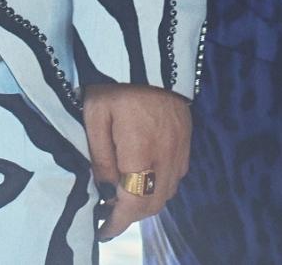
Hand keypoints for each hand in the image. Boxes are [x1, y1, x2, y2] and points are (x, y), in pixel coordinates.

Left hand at [85, 82, 189, 242]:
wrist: (147, 52)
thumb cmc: (115, 83)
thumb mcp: (94, 116)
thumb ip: (99, 156)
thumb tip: (104, 188)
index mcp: (140, 149)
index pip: (133, 201)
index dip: (119, 221)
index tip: (104, 228)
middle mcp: (166, 154)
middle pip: (154, 202)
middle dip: (132, 215)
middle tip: (110, 213)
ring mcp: (180, 146)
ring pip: (169, 191)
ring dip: (147, 201)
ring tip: (124, 196)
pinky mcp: (187, 137)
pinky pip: (178, 174)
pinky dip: (161, 184)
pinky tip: (145, 176)